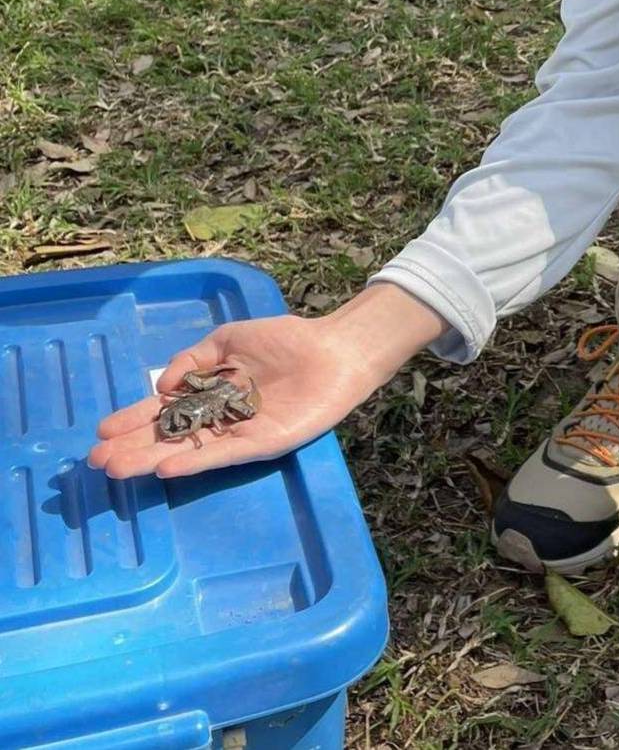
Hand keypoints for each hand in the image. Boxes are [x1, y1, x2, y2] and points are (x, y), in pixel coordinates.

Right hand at [87, 283, 448, 479]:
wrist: (332, 350)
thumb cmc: (284, 340)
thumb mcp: (230, 338)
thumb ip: (194, 358)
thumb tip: (161, 383)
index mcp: (209, 393)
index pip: (163, 410)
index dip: (133, 420)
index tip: (101, 433)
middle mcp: (218, 418)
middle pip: (168, 436)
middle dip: (132, 447)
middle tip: (98, 461)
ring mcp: (237, 434)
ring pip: (186, 450)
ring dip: (151, 460)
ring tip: (117, 469)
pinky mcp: (260, 445)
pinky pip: (221, 455)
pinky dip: (193, 462)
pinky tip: (165, 468)